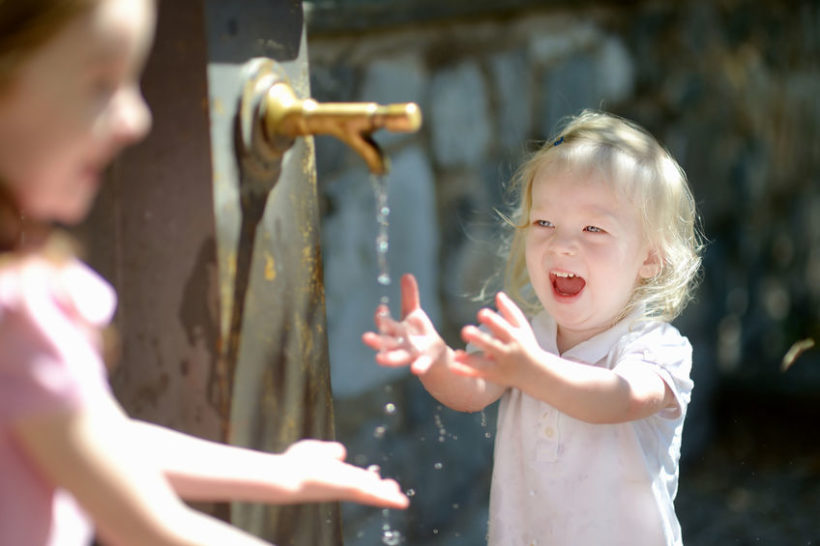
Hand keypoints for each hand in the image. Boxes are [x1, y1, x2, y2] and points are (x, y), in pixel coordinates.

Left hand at [283, 440, 408, 508]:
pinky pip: (372, 493)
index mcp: (337, 478)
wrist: (286, 477)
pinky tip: (398, 500)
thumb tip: (341, 453)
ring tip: (402, 501)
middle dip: (382, 493)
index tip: (383, 483)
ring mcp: (347, 489)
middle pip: (367, 491)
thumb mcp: (316, 451)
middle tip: (398, 495)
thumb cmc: (294, 465)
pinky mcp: (350, 488)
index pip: (358, 482)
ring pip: (371, 494)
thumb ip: (329, 451)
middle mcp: (343, 486)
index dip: (371, 483)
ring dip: (387, 497)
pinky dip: (386, 497)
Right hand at [362, 273, 446, 373]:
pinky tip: (415, 370)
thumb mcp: (414, 313)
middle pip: (385, 342)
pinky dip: (418, 367)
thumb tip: (407, 274)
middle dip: (376, 341)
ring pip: (397, 357)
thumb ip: (409, 296)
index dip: (381, 317)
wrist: (434, 354)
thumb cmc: (418, 333)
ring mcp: (411, 354)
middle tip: (365, 338)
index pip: (385, 324)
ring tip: (378, 360)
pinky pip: (421, 365)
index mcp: (395, 330)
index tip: (381, 310)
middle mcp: (399, 344)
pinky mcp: (424, 361)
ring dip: (388, 359)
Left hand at [453, 291, 542, 386]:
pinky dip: (466, 372)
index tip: (481, 313)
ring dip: (469, 360)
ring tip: (455, 355)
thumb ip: (510, 311)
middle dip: (480, 339)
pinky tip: (453, 367)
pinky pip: (479, 375)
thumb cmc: (527, 345)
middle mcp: (508, 352)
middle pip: (493, 346)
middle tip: (465, 331)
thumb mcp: (523, 328)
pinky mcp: (495, 377)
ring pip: (484, 364)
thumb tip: (498, 294)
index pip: (503, 328)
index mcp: (515, 338)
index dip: (493, 321)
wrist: (539, 375)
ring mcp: (502, 367)